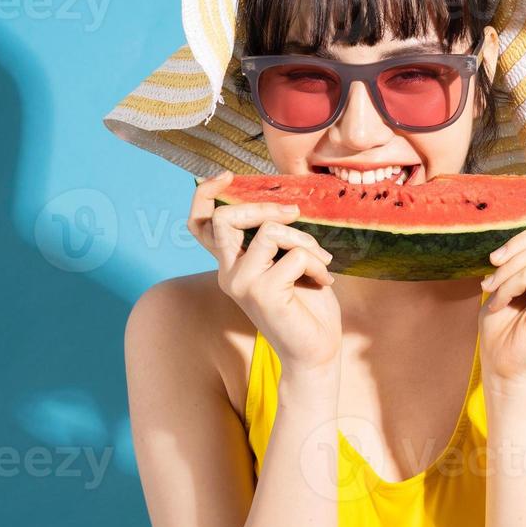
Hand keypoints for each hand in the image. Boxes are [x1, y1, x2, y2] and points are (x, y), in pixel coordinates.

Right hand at [189, 170, 341, 372]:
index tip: (227, 176)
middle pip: (225, 218)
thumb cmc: (307, 305)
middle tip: (294, 214)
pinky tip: (324, 281)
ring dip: (304, 240)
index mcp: (231, 263)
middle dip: (264, 206)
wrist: (316, 350)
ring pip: (269, 231)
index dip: (205, 194)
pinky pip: (295, 256)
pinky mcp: (262, 294)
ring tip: (320, 261)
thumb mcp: (289, 262)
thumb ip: (277, 238)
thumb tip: (284, 205)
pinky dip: (317, 263)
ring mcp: (241, 284)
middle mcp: (228, 273)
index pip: (200, 224)